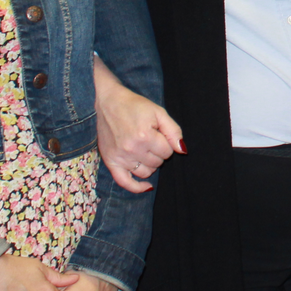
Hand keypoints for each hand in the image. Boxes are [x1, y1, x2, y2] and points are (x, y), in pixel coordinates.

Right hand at [94, 55, 182, 193]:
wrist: (108, 103)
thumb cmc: (135, 106)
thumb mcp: (159, 112)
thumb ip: (173, 131)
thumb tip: (182, 150)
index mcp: (145, 136)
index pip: (167, 152)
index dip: (167, 144)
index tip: (160, 135)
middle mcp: (132, 149)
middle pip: (157, 163)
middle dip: (159, 153)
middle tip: (153, 140)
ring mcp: (120, 157)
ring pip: (145, 172)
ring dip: (150, 164)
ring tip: (146, 151)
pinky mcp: (110, 161)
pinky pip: (124, 182)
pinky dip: (137, 187)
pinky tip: (147, 185)